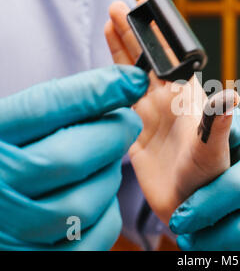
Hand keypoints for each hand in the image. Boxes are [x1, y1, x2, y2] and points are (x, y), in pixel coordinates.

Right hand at [0, 66, 147, 249]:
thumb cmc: (7, 162)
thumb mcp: (12, 128)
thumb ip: (52, 111)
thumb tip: (120, 86)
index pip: (44, 108)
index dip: (95, 92)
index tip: (132, 80)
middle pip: (72, 158)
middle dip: (113, 135)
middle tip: (126, 124)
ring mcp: (15, 231)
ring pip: (88, 201)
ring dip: (109, 177)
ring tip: (102, 164)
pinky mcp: (39, 259)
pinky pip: (95, 236)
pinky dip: (108, 214)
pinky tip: (97, 199)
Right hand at [105, 0, 239, 223]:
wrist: (190, 205)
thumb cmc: (209, 178)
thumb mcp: (214, 149)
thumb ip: (218, 123)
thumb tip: (231, 95)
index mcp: (186, 99)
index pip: (169, 58)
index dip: (157, 35)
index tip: (144, 8)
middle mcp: (167, 103)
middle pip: (146, 61)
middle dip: (133, 34)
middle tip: (116, 7)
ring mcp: (150, 117)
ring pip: (131, 77)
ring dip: (120, 52)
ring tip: (108, 25)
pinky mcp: (134, 134)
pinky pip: (119, 103)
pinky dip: (109, 86)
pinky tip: (102, 73)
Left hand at [169, 127, 239, 250]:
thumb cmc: (234, 176)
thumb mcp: (227, 152)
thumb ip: (220, 130)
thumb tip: (225, 99)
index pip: (234, 187)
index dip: (202, 208)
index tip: (178, 220)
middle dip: (206, 239)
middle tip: (185, 239)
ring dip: (219, 255)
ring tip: (202, 248)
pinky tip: (229, 256)